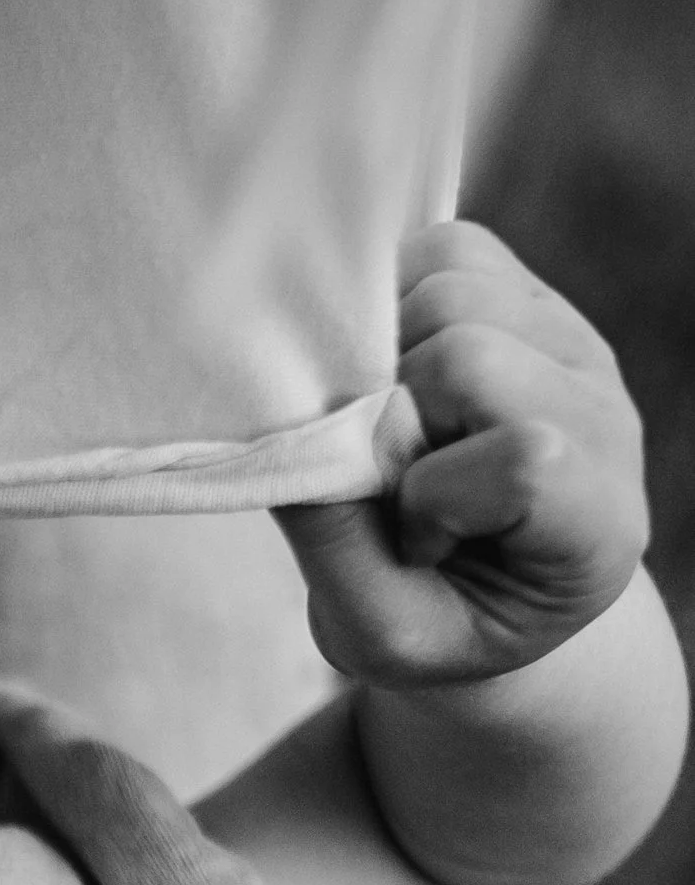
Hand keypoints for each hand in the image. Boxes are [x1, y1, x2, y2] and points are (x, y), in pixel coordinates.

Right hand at [282, 220, 647, 688]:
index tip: (417, 547)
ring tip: (389, 422)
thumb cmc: (434, 621)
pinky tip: (389, 372)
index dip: (435, 495)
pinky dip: (391, 301)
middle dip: (391, 412)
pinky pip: (450, 249)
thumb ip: (337, 545)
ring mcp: (570, 340)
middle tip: (388, 476)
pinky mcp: (527, 296)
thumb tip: (282, 424)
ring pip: (454, 283)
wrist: (477, 595)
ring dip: (384, 351)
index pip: (525, 457)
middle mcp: (602, 411)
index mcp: (596, 515)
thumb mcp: (381, 635)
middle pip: (469, 351)